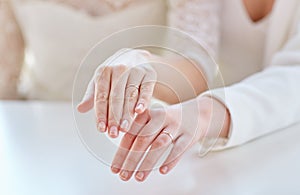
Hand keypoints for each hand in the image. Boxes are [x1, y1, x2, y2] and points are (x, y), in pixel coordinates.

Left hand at [77, 49, 156, 137]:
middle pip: (115, 97)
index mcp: (103, 71)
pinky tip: (139, 111)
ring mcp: (135, 71)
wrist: (135, 55)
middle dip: (114, 117)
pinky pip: (146, 89)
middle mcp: (119, 69)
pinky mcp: (149, 74)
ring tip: (124, 129)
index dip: (101, 114)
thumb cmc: (114, 72)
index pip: (101, 96)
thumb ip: (92, 95)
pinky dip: (143, 100)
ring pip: (130, 95)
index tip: (101, 129)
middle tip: (113, 134)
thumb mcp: (100, 80)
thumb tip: (80, 109)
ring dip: (127, 113)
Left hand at [111, 96, 229, 181]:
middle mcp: (161, 117)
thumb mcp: (153, 119)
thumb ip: (137, 131)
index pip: (131, 133)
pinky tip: (162, 171)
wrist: (199, 113)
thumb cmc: (169, 120)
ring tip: (138, 178)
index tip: (114, 168)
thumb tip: (121, 154)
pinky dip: (170, 160)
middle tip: (123, 176)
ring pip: (159, 144)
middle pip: (143, 139)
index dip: (121, 152)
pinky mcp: (190, 134)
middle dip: (131, 160)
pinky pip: (179, 148)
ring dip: (147, 162)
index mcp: (148, 113)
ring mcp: (176, 125)